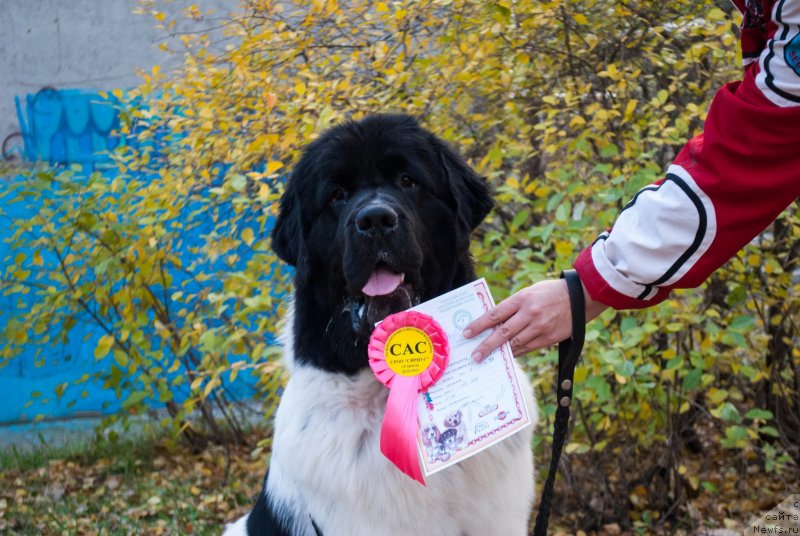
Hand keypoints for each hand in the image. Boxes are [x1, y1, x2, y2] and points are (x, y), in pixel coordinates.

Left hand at [464, 278, 606, 361]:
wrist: (581, 297)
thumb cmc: (550, 292)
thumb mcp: (529, 292)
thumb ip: (512, 306)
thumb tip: (494, 322)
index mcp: (522, 298)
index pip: (495, 314)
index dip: (479, 325)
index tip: (466, 333)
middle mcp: (530, 313)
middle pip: (503, 332)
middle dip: (486, 345)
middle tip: (474, 356)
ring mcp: (540, 327)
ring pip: (515, 344)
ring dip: (500, 352)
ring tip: (486, 359)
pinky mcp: (548, 338)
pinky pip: (527, 348)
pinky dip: (515, 353)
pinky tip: (506, 356)